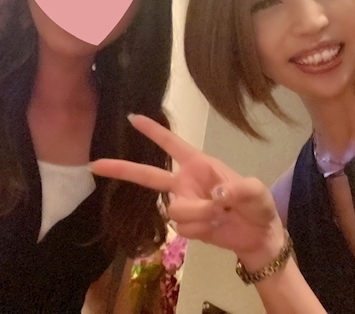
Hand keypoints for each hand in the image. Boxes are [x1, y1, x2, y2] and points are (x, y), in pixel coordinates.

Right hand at [91, 114, 285, 265]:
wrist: (259, 236)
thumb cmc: (258, 206)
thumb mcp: (256, 192)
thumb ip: (240, 189)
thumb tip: (216, 195)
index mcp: (200, 164)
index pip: (173, 144)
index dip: (153, 131)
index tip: (132, 117)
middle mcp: (186, 182)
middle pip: (148, 176)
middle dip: (122, 169)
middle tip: (96, 164)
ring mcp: (184, 204)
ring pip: (173, 210)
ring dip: (198, 215)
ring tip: (220, 214)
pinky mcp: (186, 226)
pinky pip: (181, 229)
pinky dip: (200, 229)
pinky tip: (215, 227)